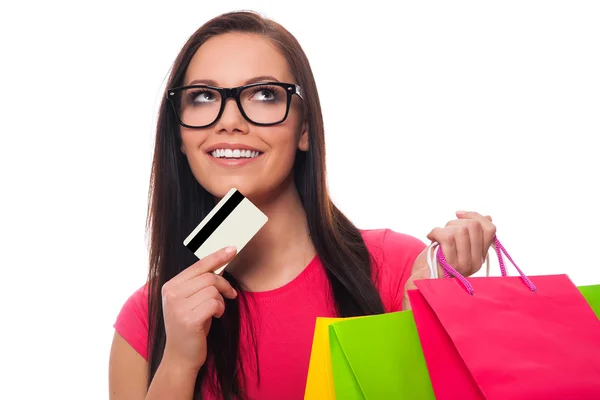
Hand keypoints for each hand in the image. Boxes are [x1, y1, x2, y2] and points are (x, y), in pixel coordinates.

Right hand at [160, 246, 237, 371]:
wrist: (181, 356)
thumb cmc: (191, 326)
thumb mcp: (191, 301)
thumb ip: (200, 283)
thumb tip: (221, 263)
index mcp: (170, 286)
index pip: (198, 266)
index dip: (217, 256)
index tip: (232, 249)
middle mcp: (171, 294)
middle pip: (208, 277)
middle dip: (224, 285)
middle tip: (230, 295)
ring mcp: (177, 307)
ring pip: (213, 290)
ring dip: (221, 300)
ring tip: (217, 311)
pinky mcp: (188, 320)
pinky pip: (214, 303)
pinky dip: (220, 309)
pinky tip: (215, 317)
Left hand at [426, 211, 495, 276]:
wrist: (421, 280)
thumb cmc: (436, 259)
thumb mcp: (455, 244)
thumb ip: (470, 234)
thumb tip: (489, 217)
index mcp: (480, 256)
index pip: (490, 229)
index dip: (475, 216)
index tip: (458, 214)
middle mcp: (476, 261)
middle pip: (473, 226)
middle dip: (455, 222)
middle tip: (444, 230)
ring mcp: (464, 264)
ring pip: (461, 230)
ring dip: (445, 228)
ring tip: (437, 235)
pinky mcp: (450, 265)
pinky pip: (447, 237)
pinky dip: (435, 232)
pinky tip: (430, 236)